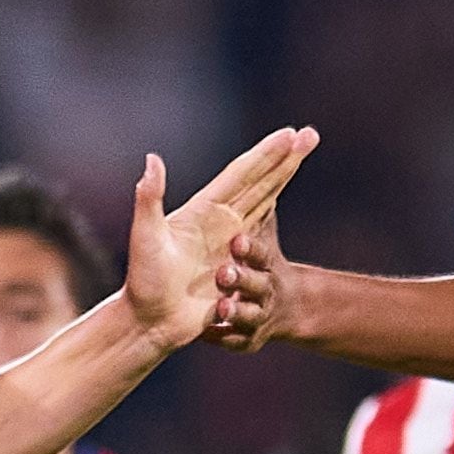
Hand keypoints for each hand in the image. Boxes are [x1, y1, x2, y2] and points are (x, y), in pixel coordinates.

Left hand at [126, 130, 317, 349]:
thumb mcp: (146, 238)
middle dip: (285, 158)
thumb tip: (152, 159)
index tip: (291, 133)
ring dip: (282, 177)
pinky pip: (262, 241)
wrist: (150, 321)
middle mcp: (221, 222)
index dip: (267, 154)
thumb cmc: (143, 281)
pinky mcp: (237, 266)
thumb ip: (149, 199)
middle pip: (260, 183)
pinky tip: (281, 190)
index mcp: (205, 211)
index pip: (243, 175)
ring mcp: (231, 245)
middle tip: (309, 135)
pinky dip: (274, 216)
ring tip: (300, 149)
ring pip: (264, 205)